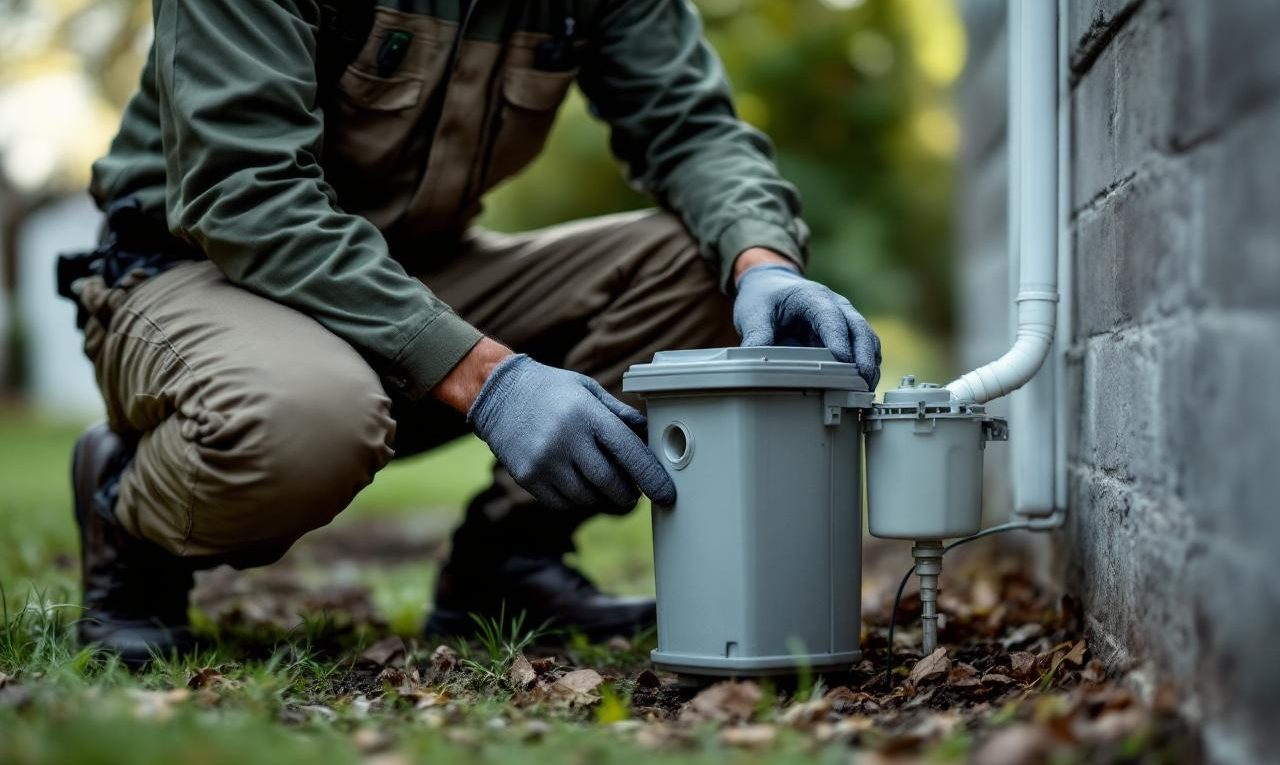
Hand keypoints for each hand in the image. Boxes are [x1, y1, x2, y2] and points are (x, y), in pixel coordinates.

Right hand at [466, 354, 676, 510]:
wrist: (498, 392)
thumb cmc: (552, 390)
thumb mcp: (589, 391)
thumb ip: (622, 416)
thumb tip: (653, 437)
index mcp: (587, 414)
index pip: (629, 453)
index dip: (652, 477)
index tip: (667, 494)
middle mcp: (566, 439)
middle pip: (611, 484)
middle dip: (629, 493)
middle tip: (633, 491)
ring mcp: (544, 461)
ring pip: (588, 498)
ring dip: (603, 498)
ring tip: (604, 485)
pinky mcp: (528, 478)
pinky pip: (564, 504)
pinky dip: (578, 501)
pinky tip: (578, 485)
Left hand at [733, 255, 881, 388]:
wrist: (771, 286)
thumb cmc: (764, 298)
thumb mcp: (754, 314)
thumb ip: (756, 337)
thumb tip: (755, 365)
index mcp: (812, 297)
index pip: (830, 317)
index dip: (838, 337)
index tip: (843, 359)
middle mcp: (835, 305)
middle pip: (858, 328)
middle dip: (864, 355)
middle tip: (864, 382)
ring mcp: (844, 318)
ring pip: (867, 339)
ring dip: (870, 363)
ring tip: (866, 391)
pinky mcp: (846, 333)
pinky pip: (863, 348)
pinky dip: (866, 365)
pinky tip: (863, 387)